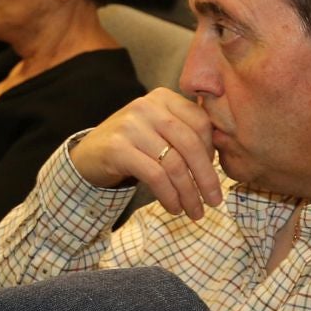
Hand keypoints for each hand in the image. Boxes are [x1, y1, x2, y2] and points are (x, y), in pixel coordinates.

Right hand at [68, 88, 222, 219]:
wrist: (89, 155)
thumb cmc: (135, 146)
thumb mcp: (160, 132)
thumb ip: (186, 135)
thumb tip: (221, 159)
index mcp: (163, 98)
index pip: (201, 122)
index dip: (211, 152)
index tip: (212, 174)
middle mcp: (147, 106)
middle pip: (190, 144)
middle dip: (206, 177)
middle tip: (214, 201)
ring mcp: (130, 125)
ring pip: (174, 164)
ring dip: (188, 193)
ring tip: (195, 212)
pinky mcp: (117, 148)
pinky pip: (155, 176)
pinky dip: (169, 196)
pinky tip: (174, 208)